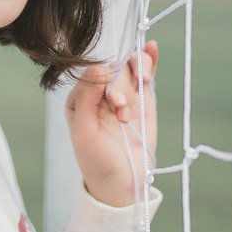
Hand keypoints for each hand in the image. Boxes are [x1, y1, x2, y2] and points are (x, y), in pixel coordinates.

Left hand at [65, 42, 158, 207]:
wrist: (122, 184)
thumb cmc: (96, 161)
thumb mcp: (84, 133)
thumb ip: (86, 99)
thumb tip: (98, 66)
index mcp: (80, 97)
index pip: (91, 73)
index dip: (104, 81)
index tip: (114, 103)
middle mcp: (100, 93)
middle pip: (113, 70)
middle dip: (119, 87)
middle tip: (122, 112)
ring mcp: (123, 95)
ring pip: (129, 68)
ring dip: (136, 75)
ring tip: (137, 95)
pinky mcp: (143, 100)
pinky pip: (145, 75)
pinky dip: (148, 61)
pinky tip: (152, 48)